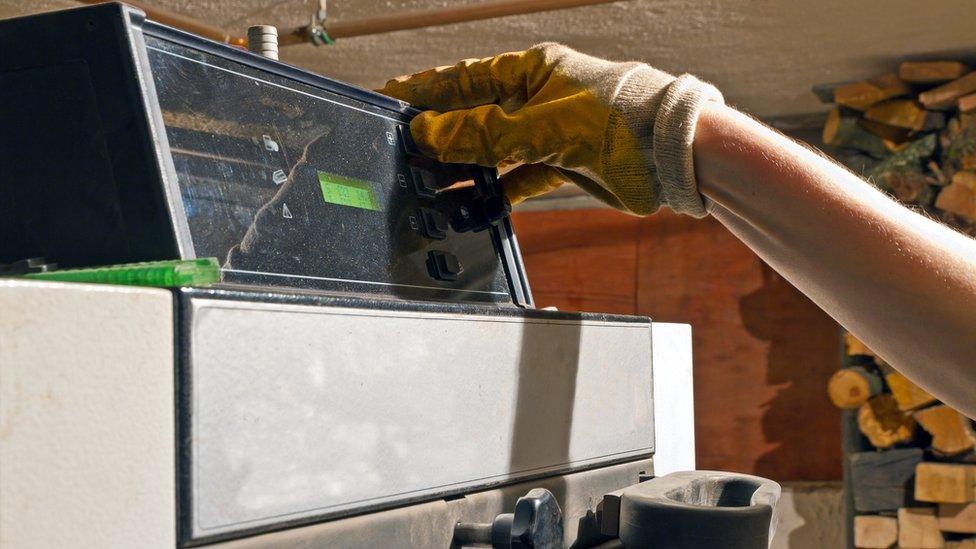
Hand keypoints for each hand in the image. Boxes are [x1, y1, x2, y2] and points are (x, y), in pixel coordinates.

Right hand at [380, 43, 721, 216]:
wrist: (673, 154)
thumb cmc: (622, 118)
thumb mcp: (544, 124)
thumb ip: (485, 133)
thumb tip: (431, 132)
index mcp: (532, 71)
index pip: (465, 78)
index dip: (427, 90)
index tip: (393, 98)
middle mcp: (537, 99)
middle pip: (475, 116)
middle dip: (441, 134)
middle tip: (404, 149)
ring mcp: (550, 133)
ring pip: (494, 152)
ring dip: (466, 168)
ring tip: (430, 182)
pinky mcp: (563, 165)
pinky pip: (519, 179)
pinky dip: (497, 193)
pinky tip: (474, 205)